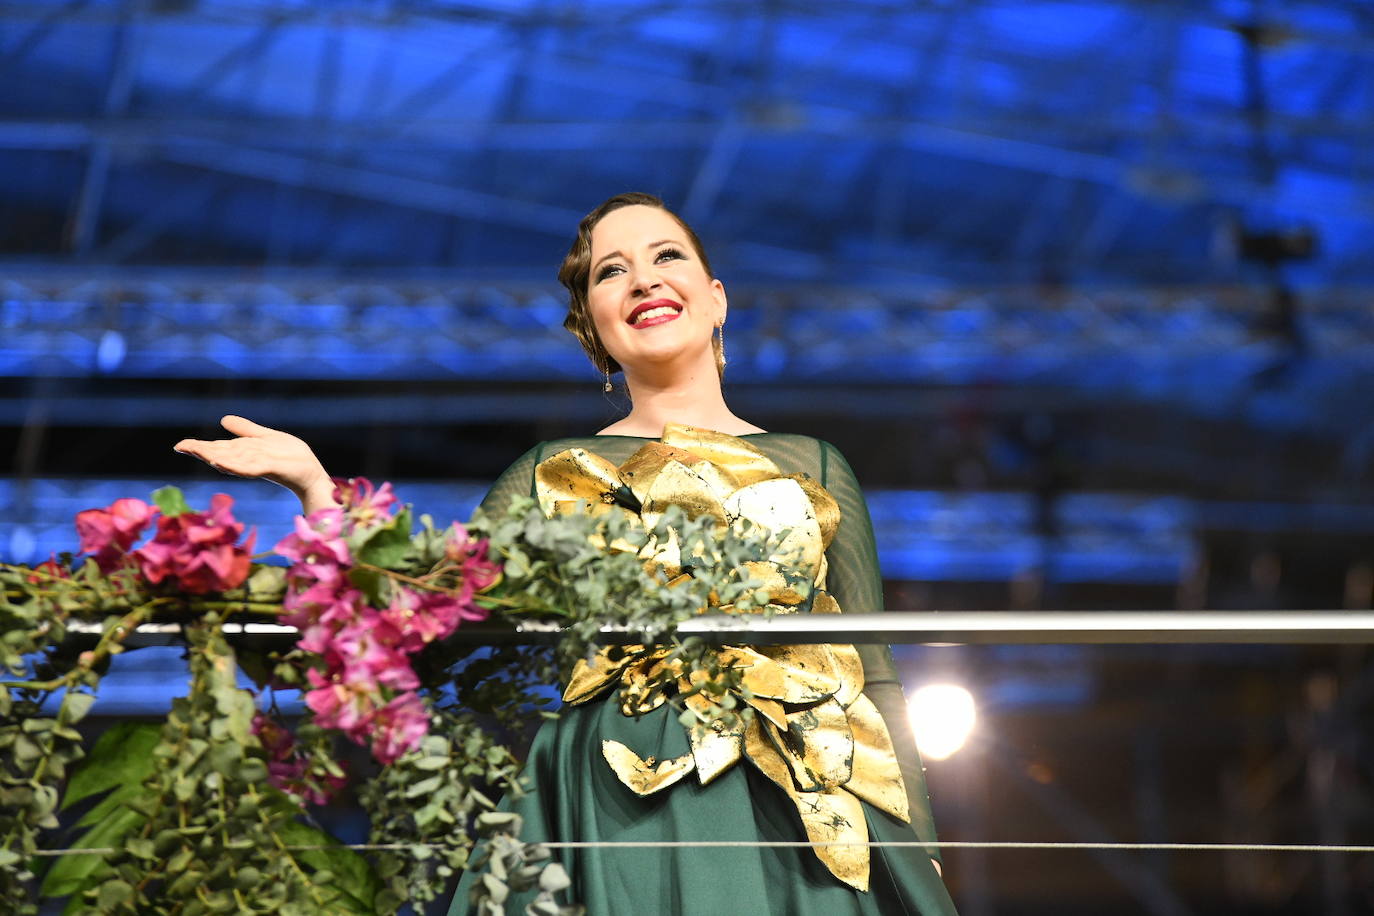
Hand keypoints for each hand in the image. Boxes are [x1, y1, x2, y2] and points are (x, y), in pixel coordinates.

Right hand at [174, 416, 334, 511]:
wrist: (310, 473)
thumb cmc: (290, 457)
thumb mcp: (266, 437)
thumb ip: (246, 430)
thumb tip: (223, 420)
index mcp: (245, 452)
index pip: (218, 447)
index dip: (199, 447)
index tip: (179, 446)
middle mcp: (248, 459)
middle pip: (221, 453)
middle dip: (201, 450)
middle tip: (181, 447)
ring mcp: (258, 464)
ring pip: (231, 459)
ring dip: (213, 456)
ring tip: (196, 452)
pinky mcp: (269, 468)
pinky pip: (248, 467)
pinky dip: (233, 465)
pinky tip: (219, 462)